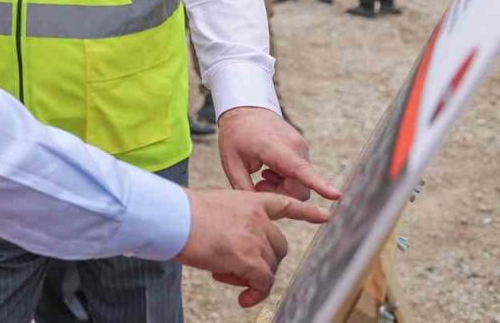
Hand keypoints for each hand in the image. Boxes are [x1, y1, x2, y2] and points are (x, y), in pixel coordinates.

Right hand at [176, 188, 328, 307]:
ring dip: (251, 277)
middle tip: (236, 268)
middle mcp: (258, 217)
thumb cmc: (181, 213)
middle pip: (279, 246)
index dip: (307, 213)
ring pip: (270, 266)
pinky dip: (255, 293)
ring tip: (223, 274)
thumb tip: (232, 246)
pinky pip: (263, 282)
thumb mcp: (212, 206)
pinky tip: (243, 299)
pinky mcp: (250, 258)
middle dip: (263, 261)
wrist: (173, 217)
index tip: (326, 216)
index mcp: (248, 200)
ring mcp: (256, 237)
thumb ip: (231, 221)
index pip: (285, 204)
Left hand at [217, 107, 341, 201]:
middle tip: (259, 185)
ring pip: (301, 184)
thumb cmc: (236, 135)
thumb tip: (259, 208)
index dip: (318, 184)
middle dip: (282, 194)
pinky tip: (269, 171)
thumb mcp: (231, 162)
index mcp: (275, 148)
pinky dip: (286, 179)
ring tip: (263, 175)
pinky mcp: (302, 151)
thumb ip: (244, 187)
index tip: (336, 195)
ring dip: (283, 187)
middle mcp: (295, 147)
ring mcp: (301, 148)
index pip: (300, 170)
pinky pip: (300, 176)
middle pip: (300, 188)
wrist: (245, 110)